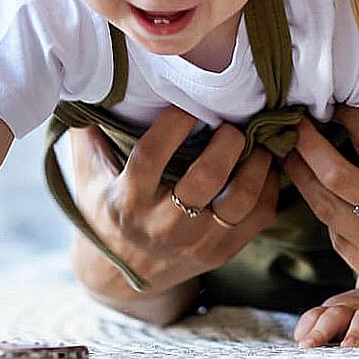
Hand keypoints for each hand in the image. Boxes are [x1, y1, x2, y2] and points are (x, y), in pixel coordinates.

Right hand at [65, 106, 280, 308]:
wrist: (120, 276)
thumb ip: (90, 131)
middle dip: (227, 141)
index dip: (173, 124)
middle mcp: (162, 225)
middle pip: (206, 177)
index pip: (151, 156)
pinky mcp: (222, 252)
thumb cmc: (106, 210)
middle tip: (231, 124)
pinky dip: (269, 186)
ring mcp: (196, 242)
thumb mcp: (89, 175)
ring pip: (241, 198)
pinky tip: (263, 166)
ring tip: (256, 142)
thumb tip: (97, 81)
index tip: (187, 107)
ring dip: (257, 162)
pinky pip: (259, 216)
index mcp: (127, 201)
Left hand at [283, 89, 358, 323]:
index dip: (349, 115)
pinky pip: (339, 239)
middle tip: (295, 122)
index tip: (339, 103)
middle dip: (307, 142)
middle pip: (335, 173)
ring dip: (302, 177)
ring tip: (288, 154)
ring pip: (326, 209)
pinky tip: (321, 195)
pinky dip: (327, 214)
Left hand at [294, 286, 358, 348]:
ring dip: (355, 332)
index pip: (317, 316)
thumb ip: (316, 325)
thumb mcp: (338, 315)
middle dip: (322, 330)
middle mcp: (354, 309)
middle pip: (336, 315)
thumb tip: (299, 338)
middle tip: (311, 346)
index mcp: (336, 310)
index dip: (308, 329)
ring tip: (348, 346)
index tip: (302, 345)